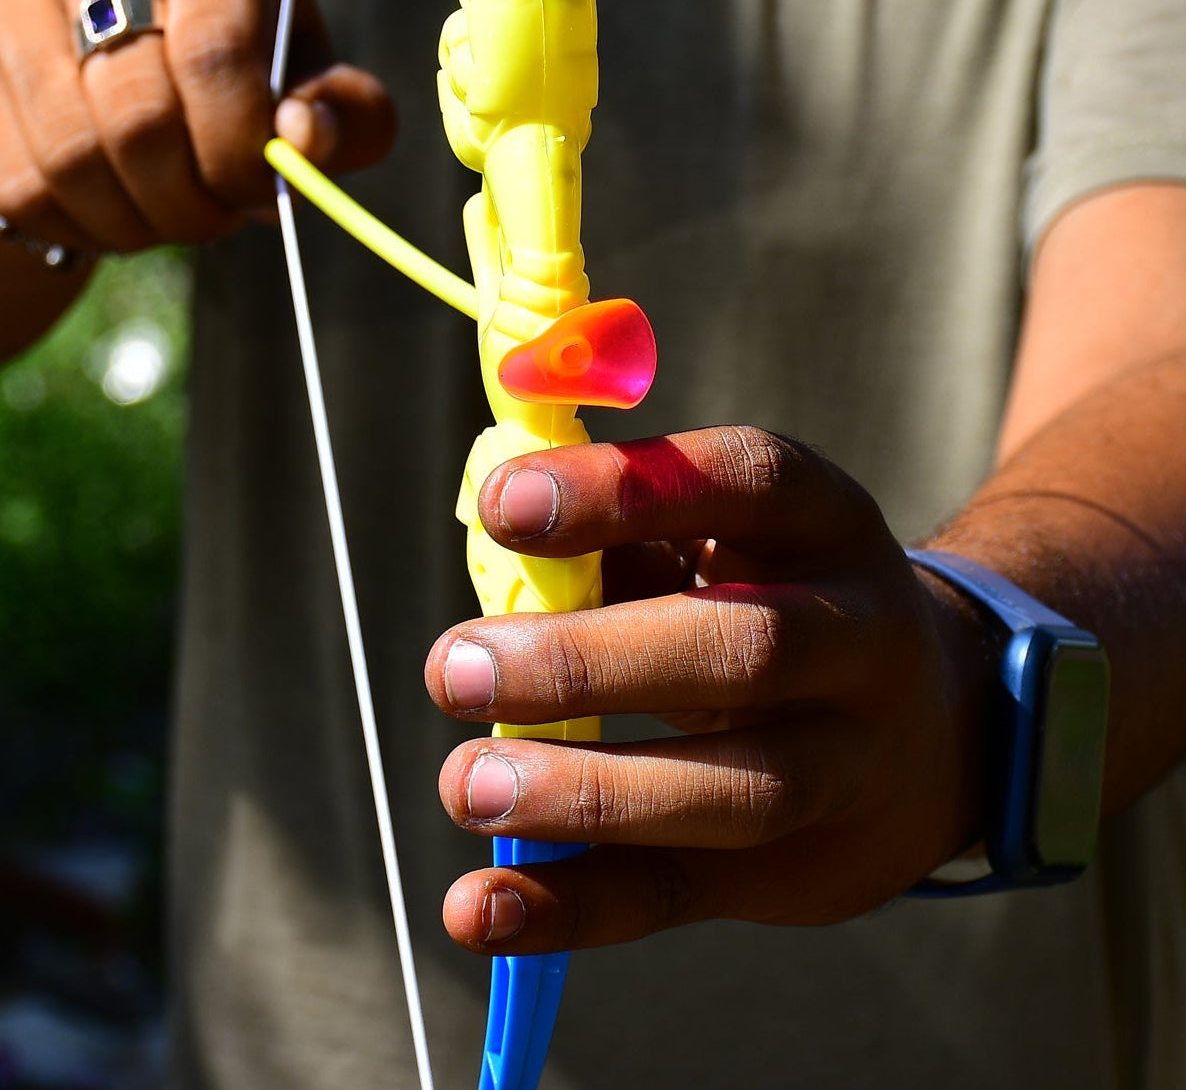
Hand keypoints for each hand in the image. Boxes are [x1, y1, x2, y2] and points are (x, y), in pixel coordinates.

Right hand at [0, 0, 394, 256]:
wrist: (97, 48)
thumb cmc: (233, 70)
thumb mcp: (307, 81)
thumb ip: (345, 112)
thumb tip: (306, 138)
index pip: (219, 55)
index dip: (242, 151)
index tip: (260, 194)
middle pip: (142, 114)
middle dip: (193, 199)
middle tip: (216, 220)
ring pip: (73, 157)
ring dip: (136, 221)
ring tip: (168, 219)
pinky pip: (19, 182)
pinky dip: (76, 227)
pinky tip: (107, 215)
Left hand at [426, 426, 994, 952]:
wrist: (935, 726)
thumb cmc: (772, 599)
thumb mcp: (730, 542)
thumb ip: (623, 536)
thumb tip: (492, 526)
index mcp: (827, 523)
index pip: (746, 482)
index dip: (627, 490)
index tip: (504, 504)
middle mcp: (861, 638)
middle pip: (746, 648)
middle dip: (588, 661)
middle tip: (454, 667)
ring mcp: (851, 765)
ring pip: (738, 790)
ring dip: (589, 792)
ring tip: (464, 785)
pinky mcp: (806, 871)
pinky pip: (689, 893)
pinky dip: (576, 906)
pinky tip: (479, 907)